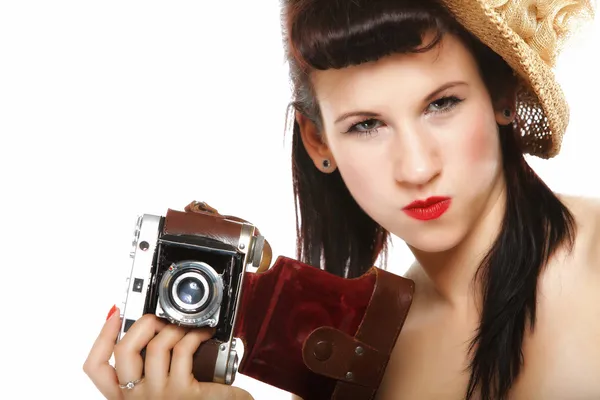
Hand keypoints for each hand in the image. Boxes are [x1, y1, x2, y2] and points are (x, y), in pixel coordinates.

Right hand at [83, 306, 253, 399]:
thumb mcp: (163, 387)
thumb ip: (151, 367)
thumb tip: (150, 331)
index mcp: (127, 395)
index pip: (96, 367)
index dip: (101, 336)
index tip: (115, 315)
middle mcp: (137, 398)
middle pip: (122, 350)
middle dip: (142, 323)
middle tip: (160, 319)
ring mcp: (159, 395)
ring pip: (156, 346)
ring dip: (174, 328)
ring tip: (187, 327)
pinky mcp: (183, 392)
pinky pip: (183, 350)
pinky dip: (195, 335)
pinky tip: (204, 334)